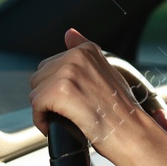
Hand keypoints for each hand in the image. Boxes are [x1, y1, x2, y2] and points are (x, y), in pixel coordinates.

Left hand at [29, 29, 166, 165]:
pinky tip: (56, 126)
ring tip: (65, 119)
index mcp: (86, 50)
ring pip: (36, 92)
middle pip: (39, 78)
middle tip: (69, 112)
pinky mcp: (60, 91)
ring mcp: (68, 72)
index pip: (51, 65)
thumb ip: (85, 53)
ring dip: (45, 110)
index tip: (72, 101)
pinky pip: (36, 107)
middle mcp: (76, 56)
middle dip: (48, 98)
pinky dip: (42, 121)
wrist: (130, 132)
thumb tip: (69, 33)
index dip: (57, 88)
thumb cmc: (121, 110)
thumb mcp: (106, 72)